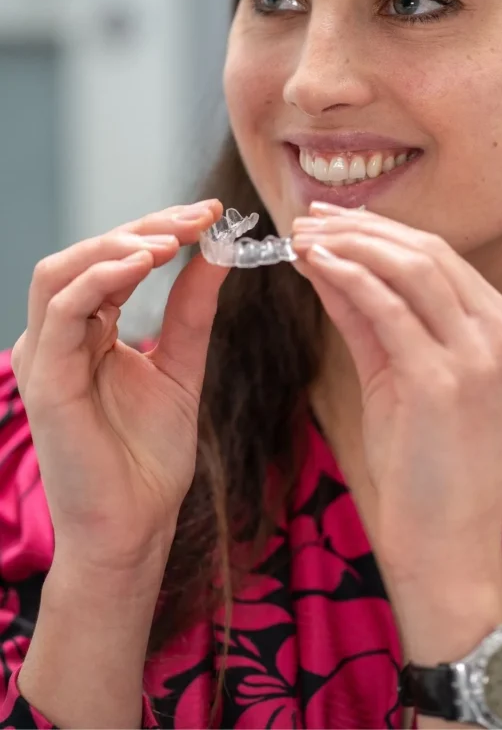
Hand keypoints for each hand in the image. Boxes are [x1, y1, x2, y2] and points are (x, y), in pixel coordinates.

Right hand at [11, 200, 227, 574]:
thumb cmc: (152, 456)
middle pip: (86, 255)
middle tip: (197, 217)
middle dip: (144, 226)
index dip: (160, 229)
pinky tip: (146, 263)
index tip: (211, 214)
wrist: (137, 524)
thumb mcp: (182, 365)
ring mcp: (46, 356)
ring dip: (118, 243)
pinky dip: (101, 278)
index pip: (113, 260)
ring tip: (172, 237)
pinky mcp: (45, 379)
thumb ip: (191, 309)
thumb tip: (218, 252)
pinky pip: (64, 311)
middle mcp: (60, 337)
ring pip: (62, 271)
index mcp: (89, 332)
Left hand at [291, 203, 501, 589]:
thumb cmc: (424, 465)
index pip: (439, 255)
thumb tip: (325, 258)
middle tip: (307, 219)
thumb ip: (368, 314)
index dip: (380, 229)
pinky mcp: (443, 380)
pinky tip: (312, 263)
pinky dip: (347, 276)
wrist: (447, 545)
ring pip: (410, 268)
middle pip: (427, 251)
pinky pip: (388, 307)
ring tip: (301, 235)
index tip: (332, 219)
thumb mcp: (399, 374)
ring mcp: (479, 355)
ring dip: (349, 243)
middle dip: (360, 227)